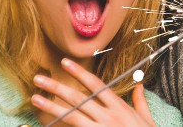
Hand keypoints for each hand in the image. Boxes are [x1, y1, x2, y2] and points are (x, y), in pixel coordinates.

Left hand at [31, 58, 156, 126]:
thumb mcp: (147, 120)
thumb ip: (139, 102)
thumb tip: (139, 85)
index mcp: (119, 107)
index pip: (95, 85)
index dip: (79, 73)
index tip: (65, 62)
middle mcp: (107, 117)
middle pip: (78, 98)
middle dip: (57, 87)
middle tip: (39, 78)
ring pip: (71, 116)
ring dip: (51, 107)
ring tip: (35, 98)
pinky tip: (45, 124)